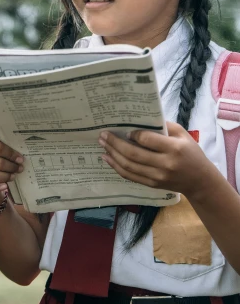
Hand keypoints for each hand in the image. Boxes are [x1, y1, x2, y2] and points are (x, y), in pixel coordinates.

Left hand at [98, 121, 215, 198]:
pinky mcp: (152, 185)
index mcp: (174, 149)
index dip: (133, 134)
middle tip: (103, 135)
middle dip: (115, 143)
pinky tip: (108, 159)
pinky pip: (130, 176)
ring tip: (103, 144)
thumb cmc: (191, 153)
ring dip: (112, 155)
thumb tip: (140, 119)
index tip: (124, 129)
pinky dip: (117, 167)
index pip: (147, 140)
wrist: (200, 181)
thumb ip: (163, 126)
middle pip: (133, 154)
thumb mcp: (183, 135)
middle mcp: (165, 164)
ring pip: (129, 166)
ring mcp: (157, 177)